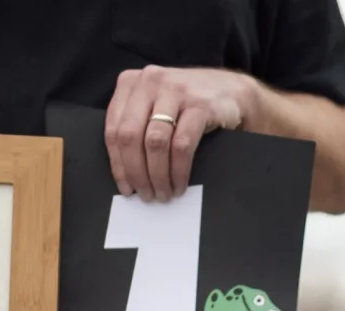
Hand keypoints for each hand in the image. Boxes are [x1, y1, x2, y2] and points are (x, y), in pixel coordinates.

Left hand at [108, 66, 258, 200]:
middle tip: (145, 194)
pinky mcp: (199, 105)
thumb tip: (126, 170)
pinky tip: (179, 184)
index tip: (126, 188)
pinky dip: (178, 171)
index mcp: (131, 83)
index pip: (113, 129)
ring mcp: (175, 91)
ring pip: (155, 142)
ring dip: (157, 175)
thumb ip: (136, 124)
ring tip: (163, 193)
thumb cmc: (188, 103)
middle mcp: (149, 82)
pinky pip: (182, 145)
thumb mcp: (155, 104)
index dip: (118, 164)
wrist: (231, 90)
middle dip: (136, 172)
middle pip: (130, 136)